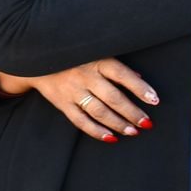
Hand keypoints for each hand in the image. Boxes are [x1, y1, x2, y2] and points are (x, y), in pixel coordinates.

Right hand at [0, 59, 158, 142]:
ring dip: (118, 124)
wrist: (36, 59)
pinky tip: (111, 137)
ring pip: (99, 112)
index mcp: (96, 61)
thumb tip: (139, 77)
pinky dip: (96, 131)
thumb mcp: (94, 52)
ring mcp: (72, 91)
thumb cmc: (73, 55)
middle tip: (147, 123)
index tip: (155, 100)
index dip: (140, 88)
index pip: (122, 75)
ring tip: (133, 131)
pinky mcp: (62, 103)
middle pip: (113, 98)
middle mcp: (85, 76)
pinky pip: (80, 121)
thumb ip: (115, 66)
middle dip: (132, 113)